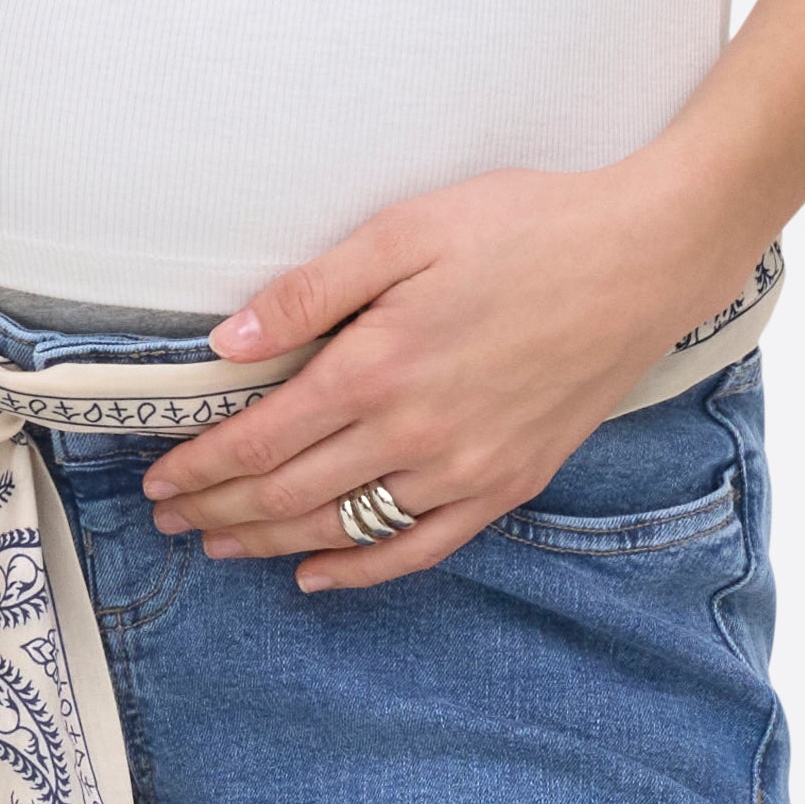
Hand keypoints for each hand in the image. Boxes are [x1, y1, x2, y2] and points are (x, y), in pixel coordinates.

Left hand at [140, 159, 737, 591]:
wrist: (646, 259)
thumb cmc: (527, 228)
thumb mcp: (406, 231)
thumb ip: (311, 292)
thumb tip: (228, 341)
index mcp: (376, 367)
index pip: (258, 439)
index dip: (198, 464)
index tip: (158, 476)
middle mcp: (413, 434)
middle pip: (287, 493)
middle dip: (218, 509)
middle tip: (170, 517)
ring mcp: (463, 470)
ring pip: (342, 527)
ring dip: (270, 542)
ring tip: (220, 545)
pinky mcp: (507, 484)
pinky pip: (418, 547)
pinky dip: (360, 569)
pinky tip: (317, 575)